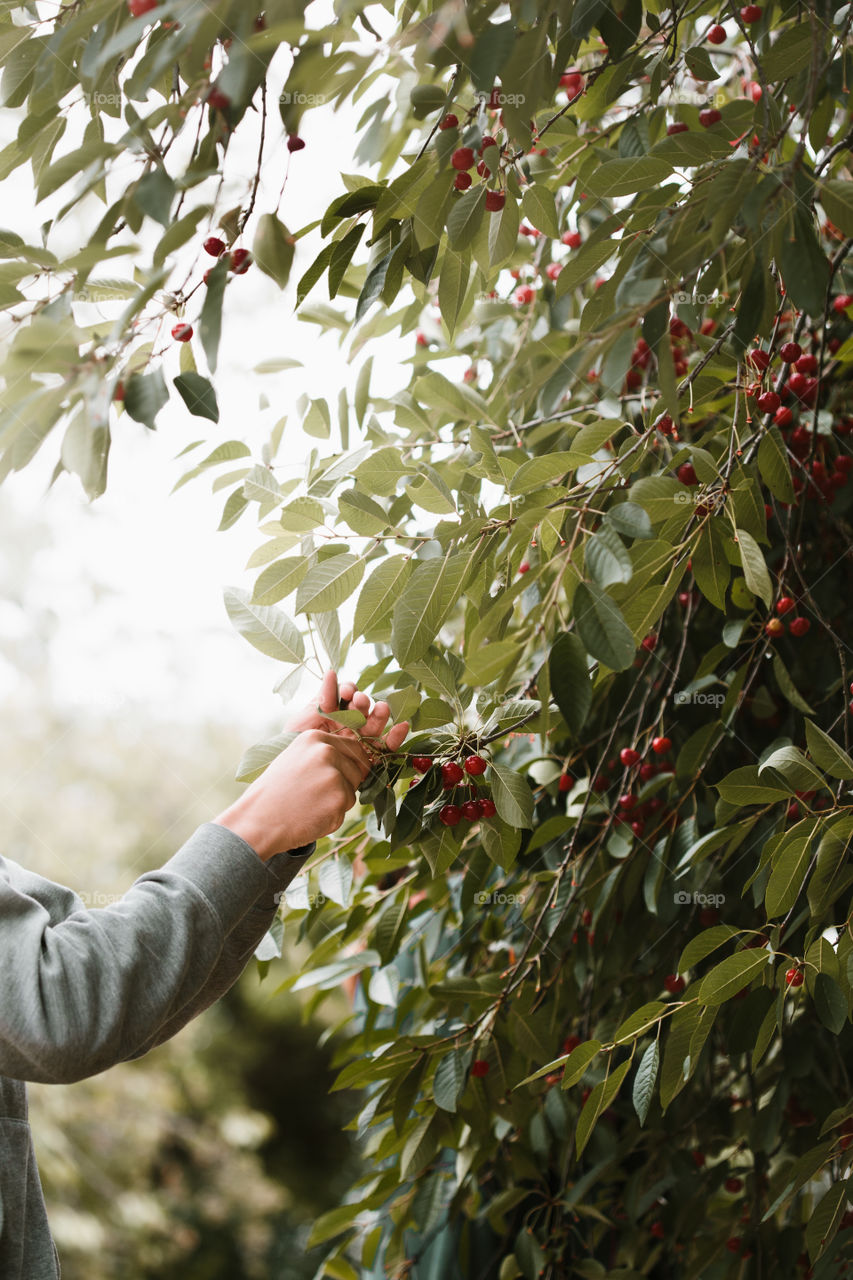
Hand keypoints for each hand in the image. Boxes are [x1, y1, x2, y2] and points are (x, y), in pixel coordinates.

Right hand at [213, 729, 372, 860]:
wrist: (258, 819)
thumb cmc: (274, 792)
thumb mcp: (295, 758)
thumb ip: (323, 755)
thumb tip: (358, 761)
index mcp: (315, 738)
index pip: (354, 748)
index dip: (353, 764)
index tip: (343, 776)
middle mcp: (327, 752)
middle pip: (357, 770)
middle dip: (345, 785)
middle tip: (317, 796)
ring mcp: (335, 775)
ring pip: (352, 792)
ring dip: (338, 802)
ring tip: (310, 805)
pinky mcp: (339, 799)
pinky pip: (346, 810)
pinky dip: (332, 817)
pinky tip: (310, 816)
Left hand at [284, 669, 409, 751]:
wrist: (294, 778)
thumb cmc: (294, 747)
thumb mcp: (306, 719)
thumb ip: (322, 697)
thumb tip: (332, 672)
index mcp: (334, 713)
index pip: (346, 696)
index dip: (349, 691)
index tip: (345, 692)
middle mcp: (348, 725)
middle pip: (363, 709)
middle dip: (363, 702)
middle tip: (359, 702)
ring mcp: (359, 742)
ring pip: (376, 725)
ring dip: (381, 714)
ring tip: (382, 709)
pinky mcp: (368, 760)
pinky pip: (385, 748)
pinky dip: (396, 738)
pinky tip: (403, 726)